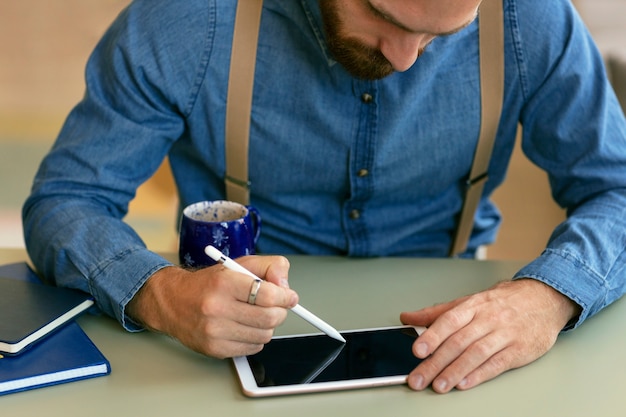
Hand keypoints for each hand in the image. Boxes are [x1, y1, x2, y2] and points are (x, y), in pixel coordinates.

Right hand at [126, 255, 298, 358]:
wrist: (173, 302)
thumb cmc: (210, 283)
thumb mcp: (239, 264)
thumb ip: (269, 267)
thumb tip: (286, 287)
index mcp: (225, 282)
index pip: (268, 294)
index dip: (285, 296)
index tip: (289, 297)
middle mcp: (217, 307)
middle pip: (270, 318)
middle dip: (279, 312)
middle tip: (276, 307)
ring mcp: (214, 331)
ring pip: (264, 335)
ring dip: (267, 326)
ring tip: (255, 315)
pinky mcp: (214, 349)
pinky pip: (252, 348)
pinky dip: (255, 338)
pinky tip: (244, 327)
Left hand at [400, 279, 580, 392]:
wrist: (543, 299)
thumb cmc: (501, 303)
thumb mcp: (468, 302)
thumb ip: (437, 312)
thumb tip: (407, 317)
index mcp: (473, 305)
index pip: (449, 320)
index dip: (432, 335)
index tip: (417, 350)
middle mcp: (488, 319)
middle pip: (458, 342)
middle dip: (435, 362)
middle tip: (418, 378)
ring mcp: (505, 334)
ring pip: (476, 354)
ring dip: (455, 372)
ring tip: (439, 385)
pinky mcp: (519, 350)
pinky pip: (497, 364)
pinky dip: (479, 374)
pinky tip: (465, 383)